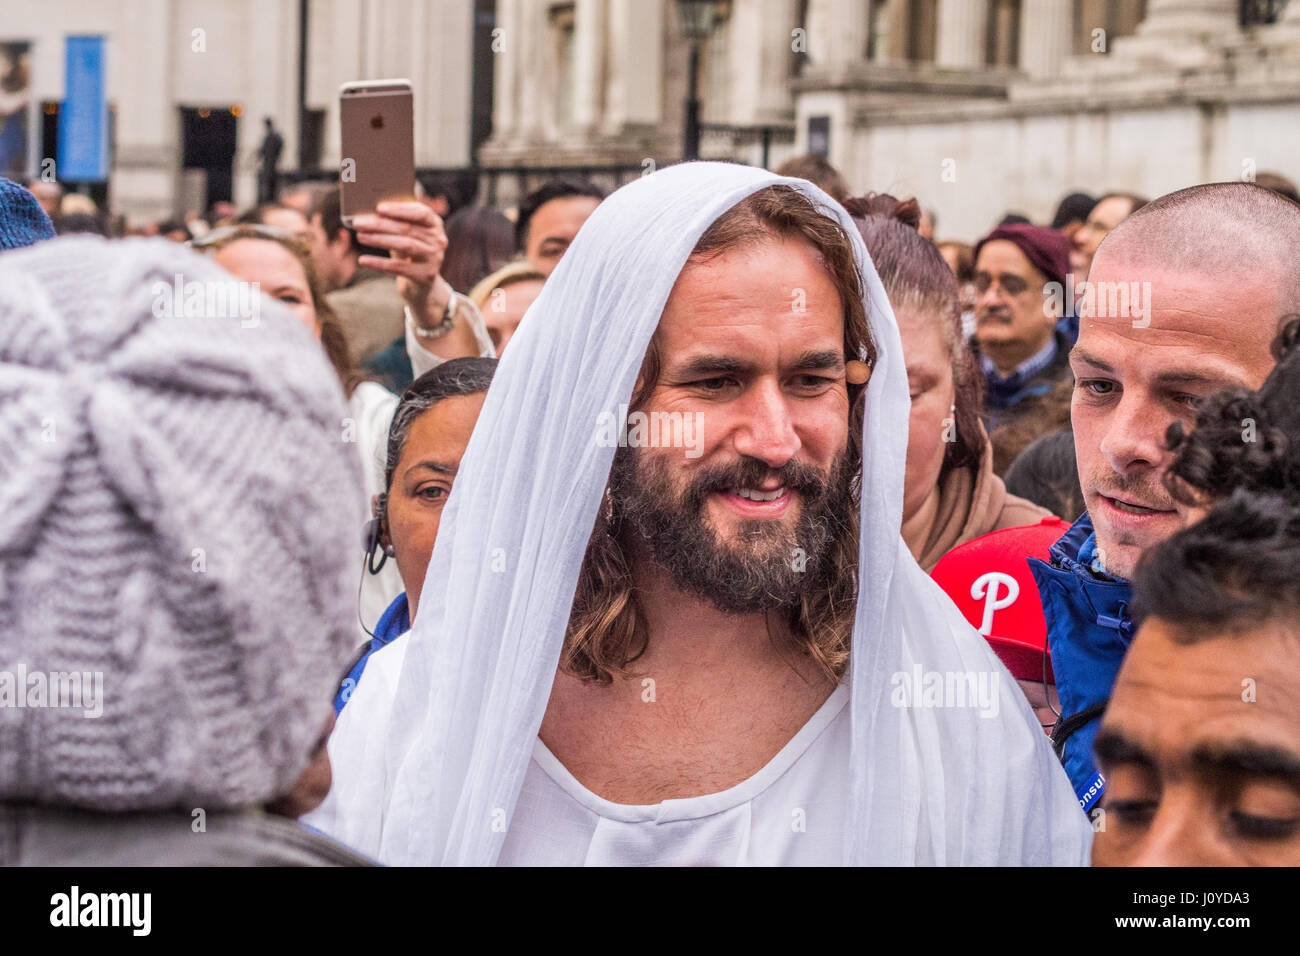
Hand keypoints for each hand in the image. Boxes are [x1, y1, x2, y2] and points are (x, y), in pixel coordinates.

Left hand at [352, 200, 451, 318]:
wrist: (420, 283)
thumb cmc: (409, 252)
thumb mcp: (407, 235)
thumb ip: (396, 223)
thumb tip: (368, 213)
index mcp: (435, 224)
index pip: (421, 212)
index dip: (400, 209)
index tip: (378, 208)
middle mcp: (438, 240)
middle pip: (407, 228)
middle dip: (380, 224)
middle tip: (358, 222)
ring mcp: (434, 258)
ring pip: (404, 245)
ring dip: (379, 240)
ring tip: (360, 236)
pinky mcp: (425, 275)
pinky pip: (399, 267)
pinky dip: (379, 263)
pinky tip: (363, 260)